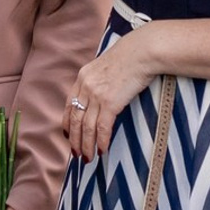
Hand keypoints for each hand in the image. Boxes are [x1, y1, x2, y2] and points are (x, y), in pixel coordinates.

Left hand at [63, 29, 159, 160]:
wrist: (142, 51)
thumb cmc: (132, 56)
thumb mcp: (107, 64)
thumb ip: (100, 79)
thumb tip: (103, 92)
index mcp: (83, 76)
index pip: (70, 104)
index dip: (67, 122)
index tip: (68, 135)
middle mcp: (86, 86)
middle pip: (75, 119)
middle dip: (75, 140)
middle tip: (77, 154)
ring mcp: (96, 94)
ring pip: (86, 127)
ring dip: (86, 145)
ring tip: (88, 158)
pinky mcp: (110, 102)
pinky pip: (102, 127)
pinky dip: (101, 140)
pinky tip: (102, 149)